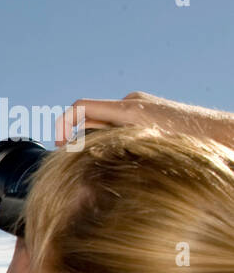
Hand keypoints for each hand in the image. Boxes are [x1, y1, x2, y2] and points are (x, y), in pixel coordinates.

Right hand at [54, 92, 233, 147]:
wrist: (226, 135)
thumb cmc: (193, 145)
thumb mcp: (143, 150)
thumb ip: (109, 149)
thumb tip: (78, 154)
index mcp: (130, 110)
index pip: (81, 108)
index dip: (61, 125)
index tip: (57, 146)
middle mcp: (134, 104)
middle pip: (93, 119)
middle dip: (80, 140)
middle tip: (74, 165)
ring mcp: (144, 108)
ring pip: (108, 126)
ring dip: (99, 145)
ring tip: (100, 168)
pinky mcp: (152, 115)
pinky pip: (124, 128)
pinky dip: (116, 143)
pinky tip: (123, 163)